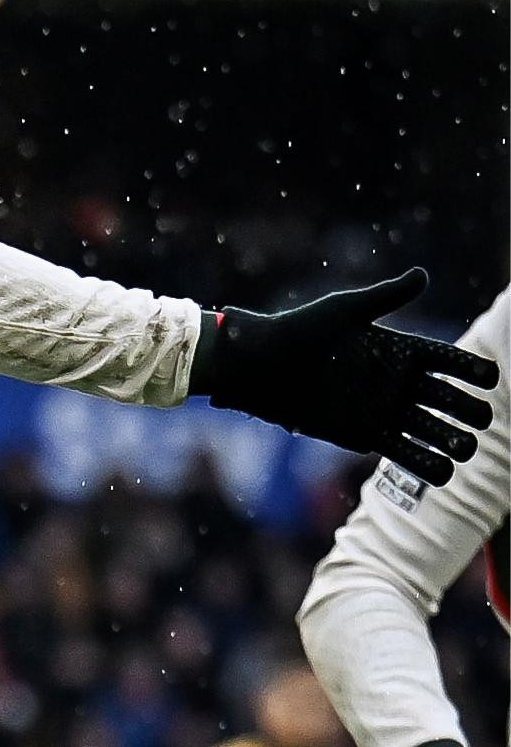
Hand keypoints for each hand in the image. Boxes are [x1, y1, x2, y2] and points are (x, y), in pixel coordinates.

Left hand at [191, 270, 497, 485]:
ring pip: (431, 428)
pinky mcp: (365, 434)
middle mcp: (397, 382)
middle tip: (480, 419)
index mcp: (399, 350)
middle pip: (447, 399)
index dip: (470, 370)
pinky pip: (402, 452)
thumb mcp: (343, 311)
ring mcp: (383, 410)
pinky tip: (444, 471)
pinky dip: (424, 463)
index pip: (447, 360)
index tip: (489, 378)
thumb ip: (385, 297)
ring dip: (452, 440)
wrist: (259, 368)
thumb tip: (424, 275)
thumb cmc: (298, 332)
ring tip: (465, 447)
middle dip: (468, 410)